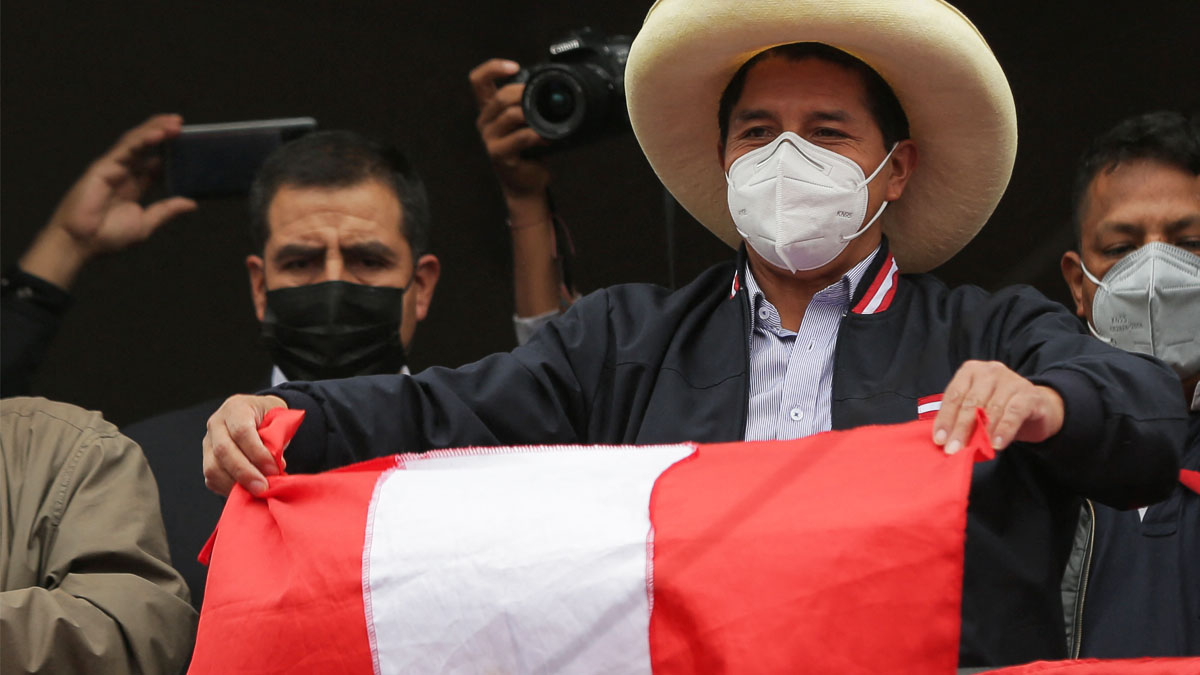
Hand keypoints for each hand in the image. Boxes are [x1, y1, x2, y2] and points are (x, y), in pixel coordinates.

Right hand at [19, 114, 197, 288]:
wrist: (81, 243)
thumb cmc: (107, 236)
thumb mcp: (145, 223)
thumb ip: (166, 210)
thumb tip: (191, 203)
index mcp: (134, 185)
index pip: (154, 161)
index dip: (169, 151)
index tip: (187, 143)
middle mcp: (124, 173)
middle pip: (145, 146)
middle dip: (163, 132)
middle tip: (181, 123)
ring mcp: (113, 168)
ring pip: (136, 141)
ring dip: (155, 129)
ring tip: (175, 123)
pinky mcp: (103, 167)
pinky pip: (125, 148)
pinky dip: (142, 139)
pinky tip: (158, 133)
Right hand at [202, 394, 287, 495]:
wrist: (257, 417)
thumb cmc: (270, 418)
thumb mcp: (280, 418)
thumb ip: (277, 438)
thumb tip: (275, 464)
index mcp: (236, 408)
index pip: (241, 431)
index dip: (257, 453)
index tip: (274, 469)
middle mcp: (216, 424)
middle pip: (223, 451)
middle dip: (245, 473)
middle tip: (263, 488)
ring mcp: (208, 442)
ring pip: (213, 468)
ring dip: (236, 484)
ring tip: (257, 492)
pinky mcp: (206, 460)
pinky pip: (212, 479)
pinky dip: (229, 489)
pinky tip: (247, 492)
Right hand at [469, 58, 550, 201]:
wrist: (527, 183)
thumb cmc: (529, 151)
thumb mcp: (527, 121)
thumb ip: (528, 103)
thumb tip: (549, 85)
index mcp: (489, 109)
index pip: (479, 80)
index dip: (493, 68)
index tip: (514, 67)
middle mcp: (485, 121)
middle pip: (500, 96)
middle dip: (523, 94)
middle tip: (543, 99)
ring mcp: (489, 139)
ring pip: (510, 115)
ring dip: (532, 116)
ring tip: (546, 123)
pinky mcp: (498, 154)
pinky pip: (520, 137)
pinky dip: (537, 135)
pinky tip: (546, 138)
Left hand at [932, 360, 1064, 454]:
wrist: (1037, 407)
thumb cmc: (999, 407)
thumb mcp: (977, 408)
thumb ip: (961, 418)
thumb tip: (944, 440)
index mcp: (971, 371)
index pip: (954, 395)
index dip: (945, 418)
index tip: (939, 440)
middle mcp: (990, 372)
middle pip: (971, 403)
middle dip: (960, 428)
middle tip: (952, 449)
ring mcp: (1011, 381)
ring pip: (992, 409)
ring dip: (981, 433)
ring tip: (972, 450)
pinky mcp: (1029, 395)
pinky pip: (1014, 413)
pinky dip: (1004, 430)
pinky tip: (996, 445)